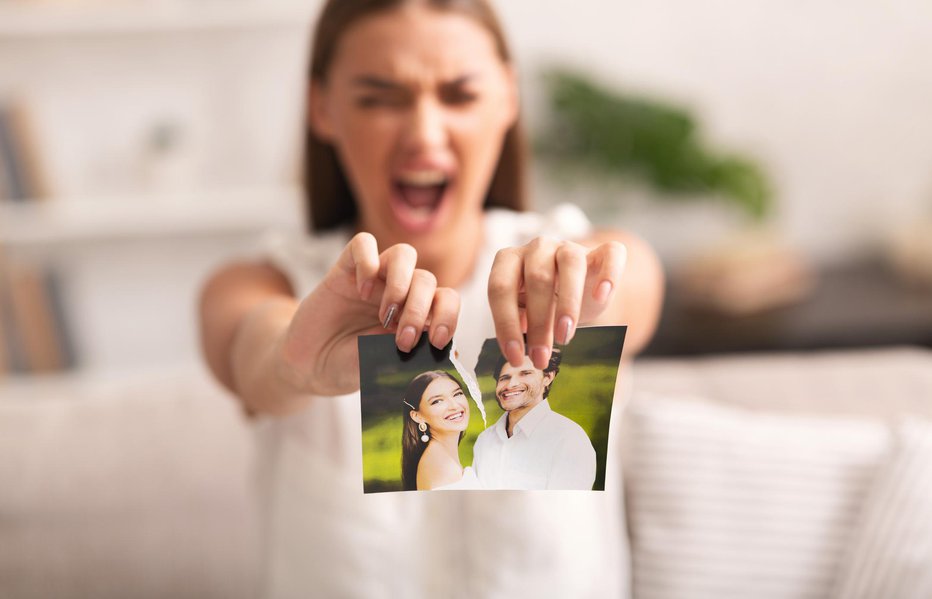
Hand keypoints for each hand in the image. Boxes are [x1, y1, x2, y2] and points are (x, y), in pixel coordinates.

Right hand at [277, 233, 459, 395]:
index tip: (435, 340)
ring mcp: (374, 278)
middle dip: (419, 309)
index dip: (448, 315)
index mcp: (416, 315)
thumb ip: (404, 351)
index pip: (446, 300)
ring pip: (404, 254)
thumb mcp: (380, 364)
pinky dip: (368, 261)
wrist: (309, 364)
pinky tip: (361, 291)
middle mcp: (400, 292)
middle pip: (426, 279)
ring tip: (384, 314)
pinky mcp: (346, 269)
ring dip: (401, 282)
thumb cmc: (349, 365)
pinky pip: (363, 244)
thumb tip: (437, 346)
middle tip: (403, 339)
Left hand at [488, 237, 625, 368]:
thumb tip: (519, 343)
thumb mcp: (526, 312)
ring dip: (569, 303)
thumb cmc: (545, 301)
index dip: (505, 323)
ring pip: (571, 263)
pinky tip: (601, 297)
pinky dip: (609, 274)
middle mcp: (538, 247)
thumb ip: (519, 321)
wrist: (578, 286)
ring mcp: (570, 246)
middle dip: (538, 323)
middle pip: (537, 278)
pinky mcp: (602, 251)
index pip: (500, 287)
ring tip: (566, 336)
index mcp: (510, 259)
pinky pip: (611, 253)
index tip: (515, 356)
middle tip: (541, 357)